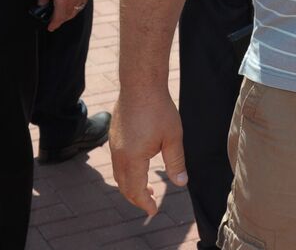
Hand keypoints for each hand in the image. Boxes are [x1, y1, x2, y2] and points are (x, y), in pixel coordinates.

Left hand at [37, 0, 89, 31]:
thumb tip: (41, 5)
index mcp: (63, 1)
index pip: (58, 18)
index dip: (54, 25)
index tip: (50, 28)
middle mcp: (73, 1)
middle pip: (67, 16)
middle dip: (61, 20)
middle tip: (55, 20)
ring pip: (75, 11)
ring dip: (68, 15)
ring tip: (62, 13)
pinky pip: (81, 4)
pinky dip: (76, 7)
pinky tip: (72, 5)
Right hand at [111, 87, 187, 217]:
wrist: (140, 85)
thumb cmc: (159, 110)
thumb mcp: (173, 138)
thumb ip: (176, 162)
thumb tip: (181, 183)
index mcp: (133, 160)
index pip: (136, 191)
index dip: (145, 203)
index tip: (154, 211)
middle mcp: (119, 156)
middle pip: (124, 187)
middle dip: (137, 197)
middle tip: (151, 202)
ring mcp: (114, 146)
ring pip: (119, 175)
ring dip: (131, 185)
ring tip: (147, 188)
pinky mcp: (114, 136)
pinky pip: (117, 163)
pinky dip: (126, 172)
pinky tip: (140, 167)